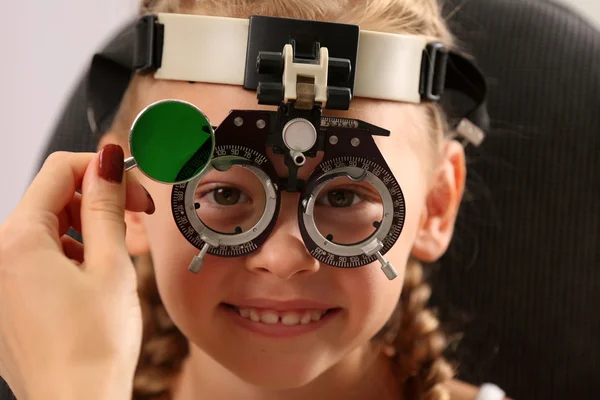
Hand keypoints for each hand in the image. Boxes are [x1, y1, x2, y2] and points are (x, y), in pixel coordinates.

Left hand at [0, 145, 154, 398]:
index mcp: (17, 241)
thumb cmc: (94, 346)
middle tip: (135, 217)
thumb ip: (107, 206)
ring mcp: (1, 280)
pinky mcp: (10, 300)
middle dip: (95, 200)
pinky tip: (97, 275)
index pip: (58, 171)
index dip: (101, 170)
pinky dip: (71, 254)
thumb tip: (106, 162)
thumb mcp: (111, 265)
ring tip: (120, 252)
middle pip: (50, 199)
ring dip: (86, 228)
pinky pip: (38, 257)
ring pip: (47, 229)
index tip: (131, 185)